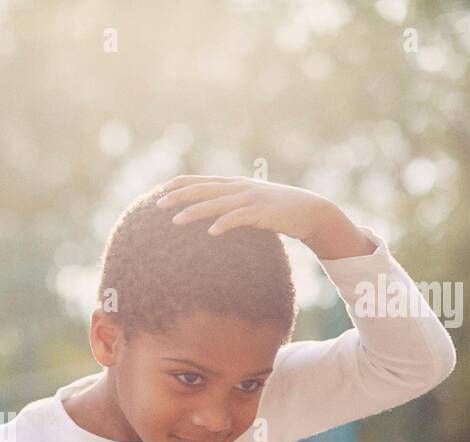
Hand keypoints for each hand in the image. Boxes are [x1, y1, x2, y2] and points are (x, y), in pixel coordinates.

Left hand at [155, 174, 372, 257]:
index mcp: (236, 184)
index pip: (204, 180)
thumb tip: (213, 213)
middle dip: (180, 196)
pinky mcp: (263, 212)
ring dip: (196, 212)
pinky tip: (211, 232)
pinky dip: (225, 223)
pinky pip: (240, 218)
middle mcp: (241, 187)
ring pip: (218, 204)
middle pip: (205, 190)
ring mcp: (252, 198)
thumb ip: (233, 203)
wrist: (311, 211)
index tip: (162, 188)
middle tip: (158, 203)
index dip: (183, 183)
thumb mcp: (252, 202)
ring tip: (176, 221)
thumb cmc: (278, 210)